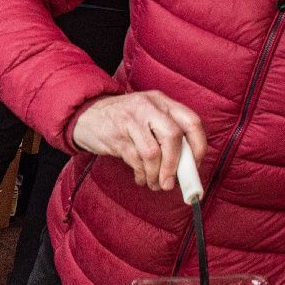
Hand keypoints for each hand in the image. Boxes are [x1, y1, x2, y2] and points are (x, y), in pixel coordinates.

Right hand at [71, 90, 205, 190]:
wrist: (86, 115)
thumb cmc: (124, 120)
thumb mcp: (148, 115)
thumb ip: (168, 132)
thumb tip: (188, 165)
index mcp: (162, 102)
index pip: (191, 122)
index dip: (199, 146)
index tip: (195, 166)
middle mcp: (148, 107)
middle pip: (173, 137)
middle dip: (174, 165)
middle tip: (171, 182)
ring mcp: (131, 120)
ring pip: (153, 153)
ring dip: (156, 175)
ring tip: (154, 183)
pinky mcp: (116, 136)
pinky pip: (135, 160)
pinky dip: (142, 175)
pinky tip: (141, 178)